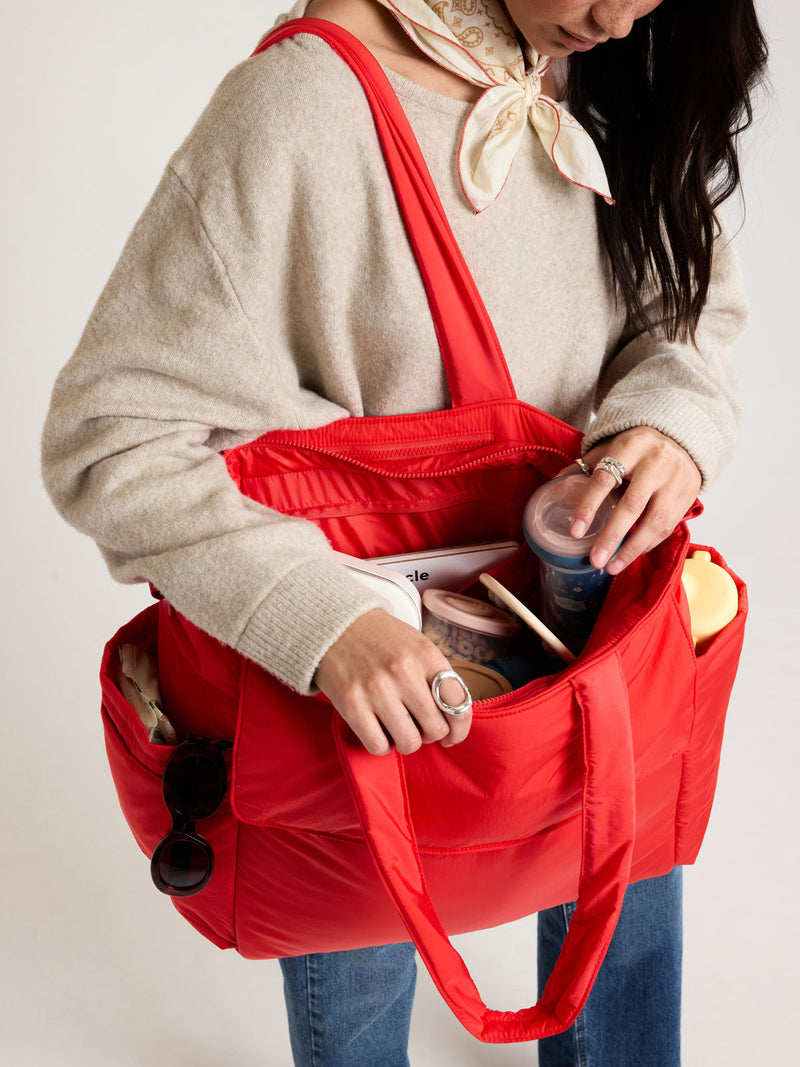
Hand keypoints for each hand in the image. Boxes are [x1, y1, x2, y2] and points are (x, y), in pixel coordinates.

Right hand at [314, 609, 471, 754]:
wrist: (336, 624)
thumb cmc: (382, 640)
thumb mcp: (418, 646)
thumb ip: (438, 678)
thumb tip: (453, 721)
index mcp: (426, 655)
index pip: (459, 705)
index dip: (460, 729)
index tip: (452, 735)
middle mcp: (404, 671)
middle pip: (436, 729)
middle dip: (430, 733)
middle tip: (418, 724)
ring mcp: (376, 689)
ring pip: (409, 743)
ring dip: (406, 740)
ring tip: (398, 726)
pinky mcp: (351, 705)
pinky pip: (379, 746)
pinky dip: (382, 744)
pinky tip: (378, 729)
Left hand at [559, 426, 701, 575]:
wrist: (682, 438)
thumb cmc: (638, 448)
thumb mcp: (611, 448)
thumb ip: (585, 466)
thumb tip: (554, 487)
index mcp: (630, 446)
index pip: (605, 478)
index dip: (588, 506)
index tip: (575, 531)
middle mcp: (657, 462)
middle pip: (632, 504)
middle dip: (612, 536)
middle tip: (595, 560)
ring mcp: (676, 480)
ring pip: (656, 521)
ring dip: (632, 549)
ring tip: (612, 567)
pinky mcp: (689, 495)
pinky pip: (668, 526)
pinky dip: (648, 544)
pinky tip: (631, 555)